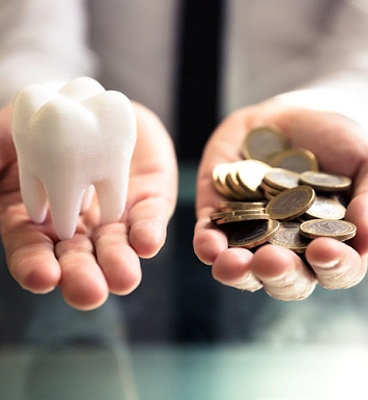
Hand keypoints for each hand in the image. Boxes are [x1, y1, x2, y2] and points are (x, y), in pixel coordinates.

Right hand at [0, 103, 177, 309]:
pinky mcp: (144, 201)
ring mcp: (112, 217)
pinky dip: (148, 232)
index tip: (42, 277)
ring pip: (116, 248)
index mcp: (37, 222)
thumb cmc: (39, 125)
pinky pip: (148, 220)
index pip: (33, 254)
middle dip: (82, 278)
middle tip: (89, 292)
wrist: (85, 101)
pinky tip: (147, 242)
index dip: (36, 267)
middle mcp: (76, 228)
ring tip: (123, 277)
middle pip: (77, 261)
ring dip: (120, 264)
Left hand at [194, 101, 367, 299]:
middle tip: (272, 262)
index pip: (335, 269)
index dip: (333, 267)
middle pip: (285, 279)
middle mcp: (288, 248)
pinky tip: (207, 245)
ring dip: (237, 271)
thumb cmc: (335, 141)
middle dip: (279, 275)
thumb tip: (366, 235)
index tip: (325, 250)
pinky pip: (209, 240)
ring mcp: (251, 236)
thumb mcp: (364, 160)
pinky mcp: (219, 219)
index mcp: (328, 242)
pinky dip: (207, 245)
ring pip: (243, 269)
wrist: (289, 117)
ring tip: (232, 264)